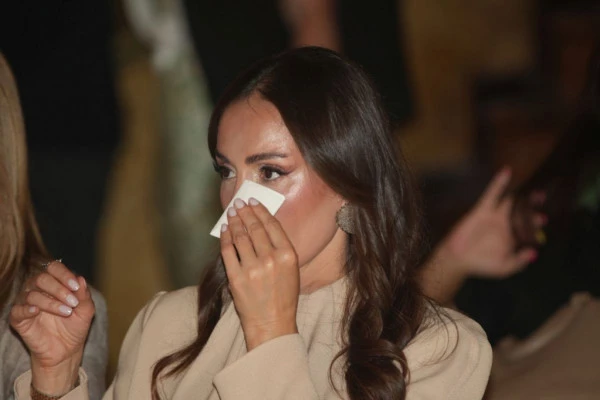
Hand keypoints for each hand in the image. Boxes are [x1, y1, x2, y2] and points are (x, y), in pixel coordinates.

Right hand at [10, 261, 94, 393]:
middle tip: (72, 303)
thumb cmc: (75, 327)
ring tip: (66, 312)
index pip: (53, 268)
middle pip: (41, 278)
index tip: (76, 287)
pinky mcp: (19, 319)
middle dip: (59, 289)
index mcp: (54, 283)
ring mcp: (27, 304)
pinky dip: (26, 309)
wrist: (67, 350)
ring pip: (31, 294)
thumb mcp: (86, 311)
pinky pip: (17, 310)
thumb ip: (84, 295)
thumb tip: (81, 278)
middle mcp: (38, 290)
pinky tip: (37, 311)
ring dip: (51, 302)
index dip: (64, 274)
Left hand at [220, 197, 298, 350]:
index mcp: (288, 255)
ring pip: (240, 236)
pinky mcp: (237, 278)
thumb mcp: (291, 270)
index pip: (272, 225)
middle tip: (238, 203)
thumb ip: (280, 248)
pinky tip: (225, 229)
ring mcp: (253, 268)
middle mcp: (271, 259)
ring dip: (234, 221)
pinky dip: (225, 237)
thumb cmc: (283, 297)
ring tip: (231, 213)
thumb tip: (262, 225)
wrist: (272, 324)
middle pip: (255, 228)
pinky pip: (228, 251)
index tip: (252, 201)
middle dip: (245, 212)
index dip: (260, 210)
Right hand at [439, 167, 544, 278]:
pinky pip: (492, 194)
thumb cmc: (481, 265)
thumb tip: (534, 253)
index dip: (536, 222)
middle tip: (541, 196)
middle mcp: (506, 224)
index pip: (529, 226)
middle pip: (523, 211)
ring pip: (511, 201)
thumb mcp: (503, 268)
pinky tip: (507, 171)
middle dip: (533, 204)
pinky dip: (499, 183)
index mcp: (513, 237)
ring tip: (532, 188)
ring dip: (521, 194)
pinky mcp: (483, 209)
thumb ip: (519, 261)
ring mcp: (495, 216)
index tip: (542, 219)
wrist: (458, 259)